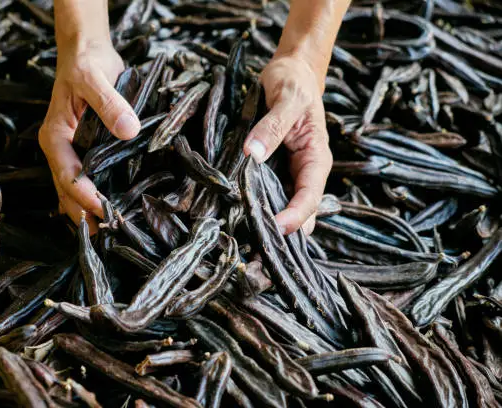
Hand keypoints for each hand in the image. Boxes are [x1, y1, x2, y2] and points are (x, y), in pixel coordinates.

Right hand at [38, 39, 140, 231]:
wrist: (86, 53)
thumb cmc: (86, 63)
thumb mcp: (95, 78)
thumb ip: (110, 103)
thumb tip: (128, 131)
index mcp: (55, 136)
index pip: (68, 177)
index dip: (86, 198)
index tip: (108, 213)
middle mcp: (58, 149)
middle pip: (66, 193)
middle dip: (84, 215)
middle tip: (108, 236)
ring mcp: (69, 152)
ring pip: (72, 192)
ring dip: (86, 212)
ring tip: (109, 232)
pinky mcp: (82, 151)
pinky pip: (84, 181)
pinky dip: (93, 199)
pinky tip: (110, 211)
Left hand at [243, 54, 331, 235]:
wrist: (291, 72)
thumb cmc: (293, 82)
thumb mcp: (285, 98)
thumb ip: (271, 127)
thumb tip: (253, 155)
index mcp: (316, 157)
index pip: (310, 196)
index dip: (296, 216)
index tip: (275, 228)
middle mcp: (306, 171)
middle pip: (300, 212)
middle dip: (284, 233)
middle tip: (260, 253)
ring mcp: (290, 174)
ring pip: (285, 208)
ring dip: (270, 227)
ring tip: (250, 248)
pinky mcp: (275, 171)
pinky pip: (269, 196)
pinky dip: (258, 210)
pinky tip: (241, 224)